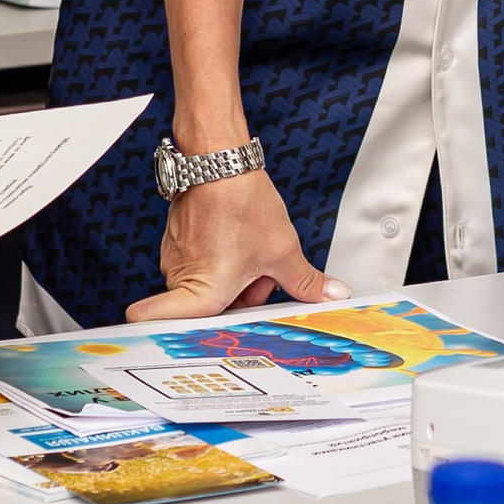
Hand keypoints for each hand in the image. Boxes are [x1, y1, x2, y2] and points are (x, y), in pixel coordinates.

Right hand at [130, 166, 341, 319]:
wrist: (219, 160)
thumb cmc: (240, 202)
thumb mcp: (282, 249)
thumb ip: (304, 281)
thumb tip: (328, 295)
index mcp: (206, 294)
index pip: (184, 333)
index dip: (191, 339)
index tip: (207, 344)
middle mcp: (183, 281)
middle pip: (213, 305)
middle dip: (242, 295)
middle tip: (265, 275)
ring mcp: (176, 260)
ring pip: (209, 283)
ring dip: (234, 275)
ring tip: (253, 250)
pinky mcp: (176, 242)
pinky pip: (202, 264)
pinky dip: (222, 257)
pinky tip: (238, 239)